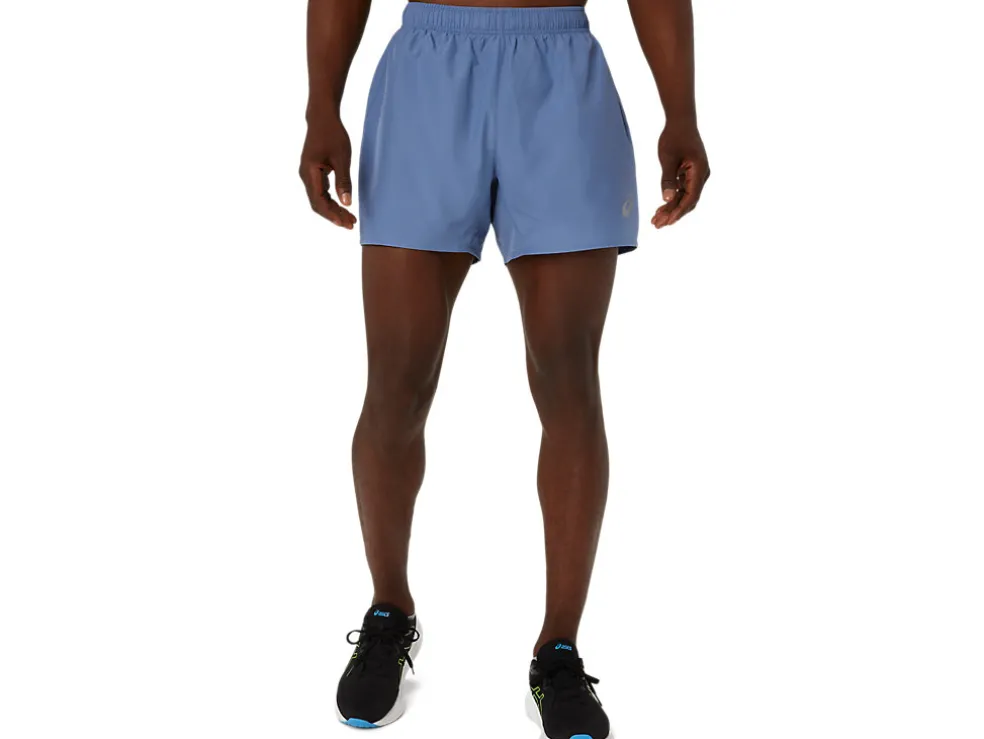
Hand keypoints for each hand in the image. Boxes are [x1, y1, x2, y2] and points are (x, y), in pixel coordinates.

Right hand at [299, 113, 356, 228]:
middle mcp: (305, 175)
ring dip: (333, 209)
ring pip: (319, 199)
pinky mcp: (313, 172)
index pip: (318, 201)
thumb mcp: (342, 158)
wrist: (322, 117)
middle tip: (351, 225)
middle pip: (318, 203)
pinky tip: (343, 206)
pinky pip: (321, 191)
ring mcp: (308, 174)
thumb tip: (347, 203)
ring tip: (349, 218)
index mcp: (310, 172)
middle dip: (334, 215)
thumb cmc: (333, 134)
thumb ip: (343, 181)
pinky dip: (332, 200)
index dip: (332, 214)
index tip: (345, 223)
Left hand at [652, 123, 709, 228]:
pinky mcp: (690, 174)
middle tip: (657, 225)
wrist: (680, 121)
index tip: (667, 222)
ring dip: (671, 208)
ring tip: (656, 219)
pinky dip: (672, 199)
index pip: (690, 198)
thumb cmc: (674, 137)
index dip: (678, 211)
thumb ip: (668, 179)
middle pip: (688, 201)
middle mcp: (702, 175)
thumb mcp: (668, 159)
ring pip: (685, 197)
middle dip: (673, 214)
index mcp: (700, 172)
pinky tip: (660, 208)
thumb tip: (667, 199)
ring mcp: (697, 175)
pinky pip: (682, 190)